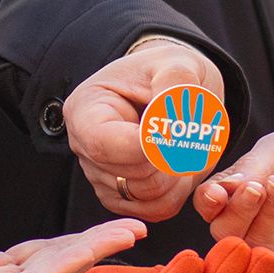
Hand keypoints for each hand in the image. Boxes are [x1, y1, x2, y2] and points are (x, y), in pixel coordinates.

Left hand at [0, 213, 144, 272]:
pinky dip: (60, 266)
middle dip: (95, 246)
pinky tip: (85, 251)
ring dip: (90, 252)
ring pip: (52, 272)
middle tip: (135, 228)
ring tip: (126, 234)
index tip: (108, 227)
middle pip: (55, 262)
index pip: (39, 253)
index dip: (72, 240)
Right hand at [63, 38, 226, 221]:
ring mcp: (100, 176)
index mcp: (86, 109)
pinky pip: (156, 209)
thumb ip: (175, 82)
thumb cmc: (168, 73)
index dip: (146, 146)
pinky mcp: (121, 197)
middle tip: (188, 130)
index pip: (105, 144)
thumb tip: (169, 123)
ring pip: (147, 196)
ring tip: (183, 143)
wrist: (172, 91)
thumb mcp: (178, 63)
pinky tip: (179, 163)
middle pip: (133, 174)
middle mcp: (84, 147)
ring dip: (178, 173)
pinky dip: (178, 190)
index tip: (177, 133)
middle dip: (171, 157)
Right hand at [194, 130, 273, 267]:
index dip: (208, 202)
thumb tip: (225, 189)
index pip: (209, 207)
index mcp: (236, 196)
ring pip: (255, 243)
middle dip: (237, 211)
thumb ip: (251, 166)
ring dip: (266, 212)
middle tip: (256, 187)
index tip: (219, 193)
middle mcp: (251, 224)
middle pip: (224, 233)